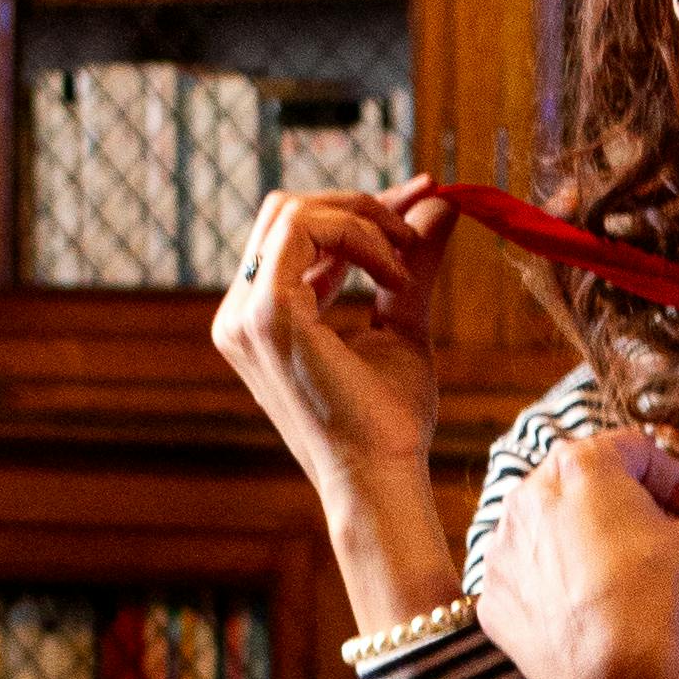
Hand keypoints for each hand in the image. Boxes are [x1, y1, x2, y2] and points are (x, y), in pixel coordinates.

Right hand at [212, 175, 456, 494]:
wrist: (381, 478)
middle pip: (287, 211)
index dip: (359, 209)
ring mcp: (244, 314)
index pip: (296, 233)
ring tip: (407, 256)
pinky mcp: (265, 314)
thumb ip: (412, 263)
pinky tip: (395, 274)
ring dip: (362, 218)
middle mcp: (239, 313)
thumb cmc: (388, 421)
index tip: (421, 201)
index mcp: (260, 316)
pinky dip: (357, 235)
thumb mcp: (402, 323)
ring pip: (292, 211)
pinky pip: (303, 230)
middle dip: (360, 203)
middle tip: (418, 218)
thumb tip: (439, 201)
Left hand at [477, 429, 678, 678]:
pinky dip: (561, 589)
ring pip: (556, 533)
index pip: (638, 451)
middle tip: (672, 541)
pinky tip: (596, 612)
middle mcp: (528, 498)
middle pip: (590, 487)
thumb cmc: (662, 603)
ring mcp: (504, 552)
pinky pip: (533, 580)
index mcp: (580, 467)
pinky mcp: (494, 601)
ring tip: (633, 580)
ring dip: (593, 545)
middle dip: (634, 509)